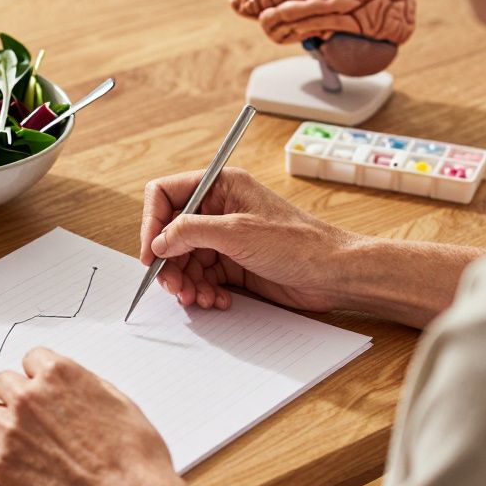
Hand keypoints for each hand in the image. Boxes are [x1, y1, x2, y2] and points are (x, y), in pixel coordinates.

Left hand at [0, 347, 183, 485]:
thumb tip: (72, 385)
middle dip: (15, 393)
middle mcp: (29, 397)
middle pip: (3, 381)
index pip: (31, 358)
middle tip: (27, 410)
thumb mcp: (119, 402)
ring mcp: (12, 430)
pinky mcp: (1, 465)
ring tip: (10, 430)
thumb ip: (85, 386)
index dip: (39, 374)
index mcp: (59, 375)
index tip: (42, 386)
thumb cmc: (134, 455)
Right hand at [140, 167, 359, 312]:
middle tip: (174, 287)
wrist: (334, 274)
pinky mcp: (233, 262)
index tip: (152, 254)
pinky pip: (202, 276)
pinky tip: (216, 300)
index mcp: (220, 185)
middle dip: (169, 262)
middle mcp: (219, 208)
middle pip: (171, 232)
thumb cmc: (298, 243)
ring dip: (186, 282)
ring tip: (197, 298)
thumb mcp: (237, 232)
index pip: (166, 195)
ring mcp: (225, 237)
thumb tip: (159, 242)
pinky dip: (203, 290)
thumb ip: (190, 232)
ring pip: (184, 259)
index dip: (152, 224)